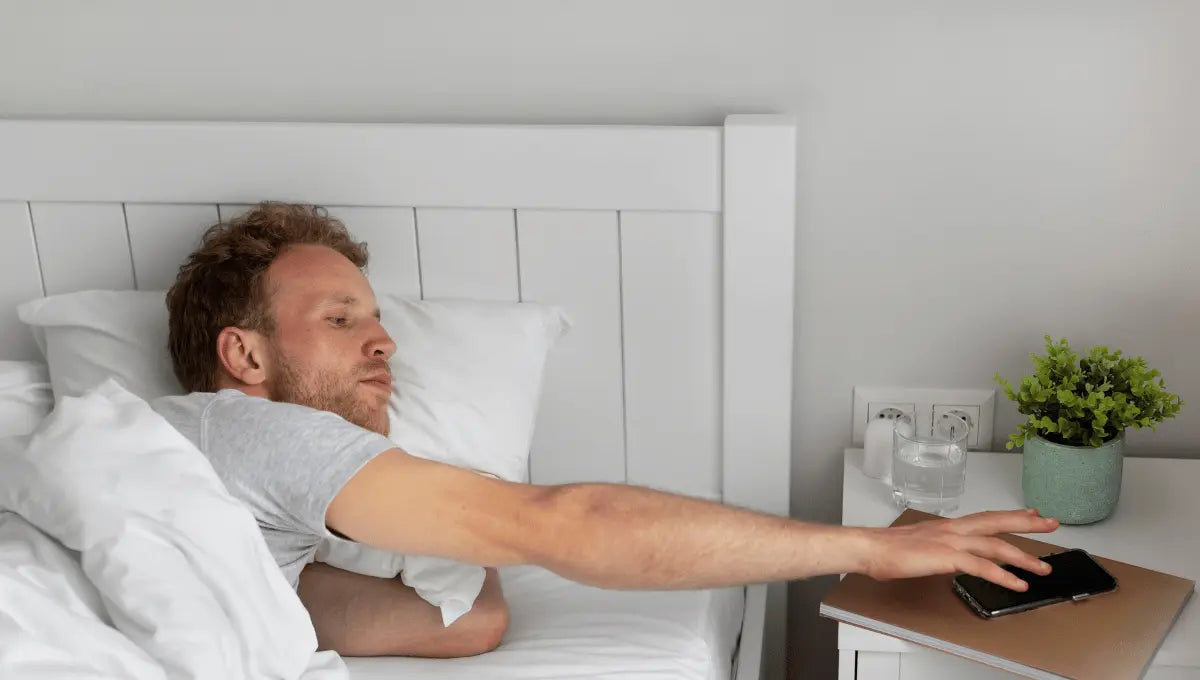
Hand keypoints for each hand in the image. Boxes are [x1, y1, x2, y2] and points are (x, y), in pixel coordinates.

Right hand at [858, 509, 1058, 590]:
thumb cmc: (888, 549)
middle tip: (1051, 523)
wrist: (871, 549)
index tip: (1030, 513)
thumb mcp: (920, 544)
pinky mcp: (947, 557)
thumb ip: (939, 548)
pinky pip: (982, 567)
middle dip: (1027, 523)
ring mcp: (951, 542)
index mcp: (948, 526)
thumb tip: (946, 557)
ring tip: (1042, 568)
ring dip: (1023, 557)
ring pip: (996, 546)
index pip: (986, 517)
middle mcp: (954, 529)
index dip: (1010, 515)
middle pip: (998, 522)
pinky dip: (1003, 576)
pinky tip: (1017, 584)